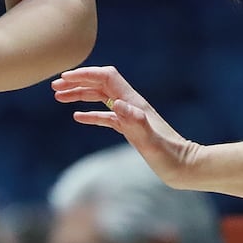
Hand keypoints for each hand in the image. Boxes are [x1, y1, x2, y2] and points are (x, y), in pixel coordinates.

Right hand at [52, 65, 201, 189]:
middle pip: (100, 84)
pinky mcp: (130, 129)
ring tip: (59, 98)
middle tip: (55, 88)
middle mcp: (131, 105)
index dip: (85, 74)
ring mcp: (130, 116)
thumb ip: (136, 122)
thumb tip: (118, 103)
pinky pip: (106, 115)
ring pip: (101, 98)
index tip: (65, 78)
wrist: (186, 167)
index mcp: (133, 103)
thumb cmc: (170, 157)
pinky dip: (91, 113)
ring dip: (81, 95)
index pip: (106, 77)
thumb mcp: (151, 142)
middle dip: (78, 82)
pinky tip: (78, 117)